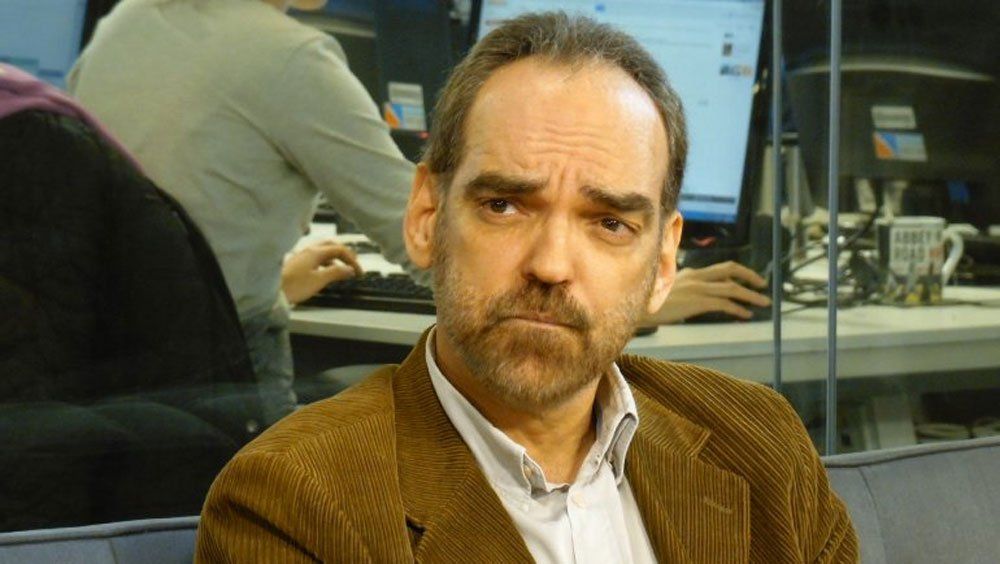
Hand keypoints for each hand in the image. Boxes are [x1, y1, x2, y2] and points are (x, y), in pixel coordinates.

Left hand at [281, 241, 361, 305]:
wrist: (271, 291)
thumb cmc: (293, 286)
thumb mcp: (319, 280)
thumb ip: (336, 272)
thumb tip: (349, 269)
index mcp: (315, 252)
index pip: (340, 250)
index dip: (352, 260)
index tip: (359, 271)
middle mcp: (309, 251)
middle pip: (332, 246)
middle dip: (345, 254)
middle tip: (353, 264)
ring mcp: (302, 256)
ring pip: (324, 252)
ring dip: (336, 258)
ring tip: (343, 269)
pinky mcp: (298, 264)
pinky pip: (317, 258)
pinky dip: (327, 263)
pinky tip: (327, 272)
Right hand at [646, 261, 771, 323]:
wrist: (638, 310)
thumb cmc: (650, 304)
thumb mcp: (670, 291)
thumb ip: (685, 290)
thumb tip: (698, 298)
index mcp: (691, 273)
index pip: (721, 268)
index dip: (738, 272)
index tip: (749, 278)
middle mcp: (696, 277)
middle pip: (730, 269)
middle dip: (749, 276)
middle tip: (762, 284)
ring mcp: (697, 288)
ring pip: (731, 288)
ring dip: (750, 295)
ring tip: (762, 302)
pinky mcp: (697, 302)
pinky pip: (724, 304)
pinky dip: (738, 309)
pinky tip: (745, 315)